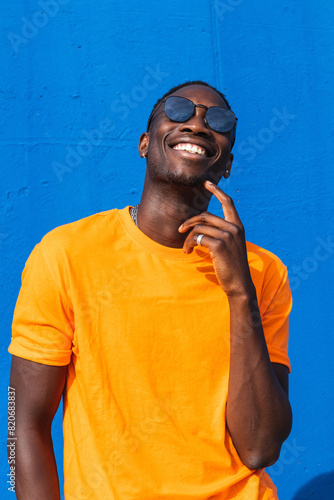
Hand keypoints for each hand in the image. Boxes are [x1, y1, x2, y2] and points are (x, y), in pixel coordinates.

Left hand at [178, 180, 253, 296]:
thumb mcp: (229, 247)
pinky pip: (198, 238)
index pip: (228, 203)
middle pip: (205, 216)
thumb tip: (199, 228)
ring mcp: (228, 236)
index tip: (206, 182)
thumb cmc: (232, 267)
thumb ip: (220, 234)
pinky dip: (189, 244)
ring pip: (199, 228)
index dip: (217, 191)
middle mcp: (234, 228)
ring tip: (185, 249)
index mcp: (238, 226)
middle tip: (180, 230)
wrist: (239, 284)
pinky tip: (188, 252)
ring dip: (187, 238)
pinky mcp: (219, 245)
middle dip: (189, 222)